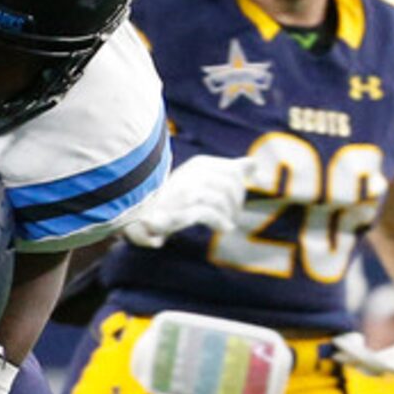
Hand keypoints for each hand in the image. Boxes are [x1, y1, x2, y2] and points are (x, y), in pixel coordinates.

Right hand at [119, 153, 272, 246]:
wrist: (140, 217)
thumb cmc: (174, 201)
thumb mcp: (202, 181)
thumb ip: (228, 171)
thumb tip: (254, 164)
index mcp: (198, 165)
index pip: (232, 170)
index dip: (239, 187)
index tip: (235, 200)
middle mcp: (191, 174)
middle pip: (230, 184)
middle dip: (236, 201)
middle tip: (233, 214)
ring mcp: (184, 192)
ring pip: (221, 198)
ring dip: (228, 213)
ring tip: (228, 223)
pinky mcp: (179, 211)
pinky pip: (209, 213)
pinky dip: (220, 222)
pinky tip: (224, 228)